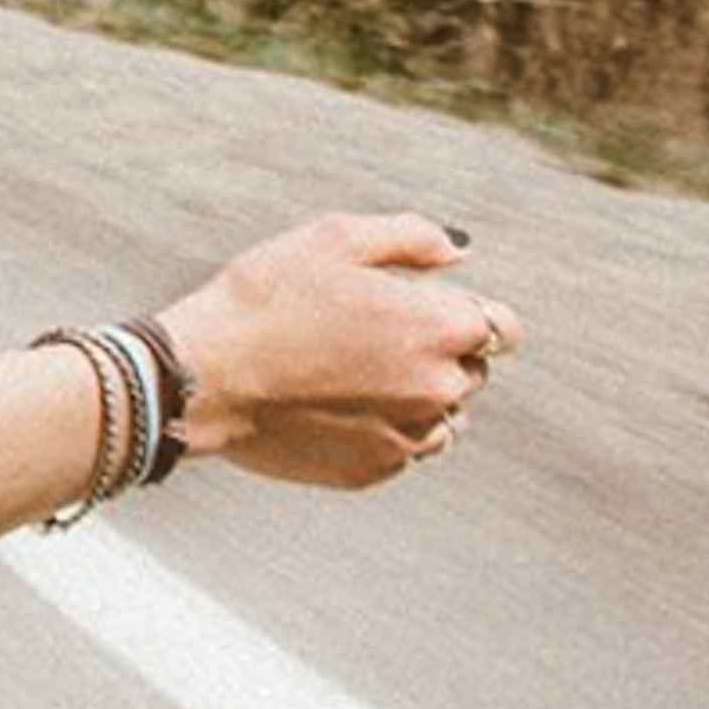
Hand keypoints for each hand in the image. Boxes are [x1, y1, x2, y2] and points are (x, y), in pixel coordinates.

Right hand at [153, 212, 522, 489]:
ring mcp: (408, 437)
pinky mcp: (374, 470)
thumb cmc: (265, 299)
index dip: (468, 311)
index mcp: (440, 328)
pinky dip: (381, 427)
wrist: (204, 377)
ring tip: (350, 373)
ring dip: (415, 395)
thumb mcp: (335, 239)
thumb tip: (458, 251)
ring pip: (442, 416)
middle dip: (438, 351)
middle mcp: (438, 389)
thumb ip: (412, 238)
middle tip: (369, 334)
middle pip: (472, 371)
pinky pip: (402, 448)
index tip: (429, 307)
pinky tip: (332, 404)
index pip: (505, 328)